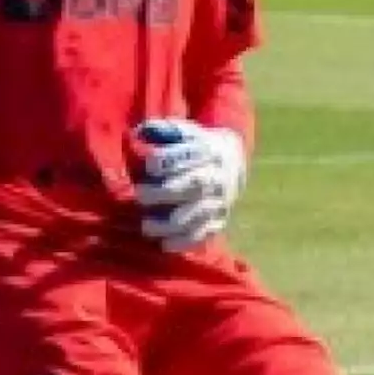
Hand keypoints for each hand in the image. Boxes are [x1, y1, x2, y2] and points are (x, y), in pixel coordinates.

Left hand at [133, 118, 246, 251]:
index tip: (148, 166)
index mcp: (209, 150)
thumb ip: (163, 130)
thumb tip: (139, 132)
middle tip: (140, 195)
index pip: (189, 155)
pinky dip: (185, 242)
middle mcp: (218, 176)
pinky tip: (165, 244)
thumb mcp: (185, 132)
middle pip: (194, 184)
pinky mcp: (220, 220)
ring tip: (146, 226)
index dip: (168, 160)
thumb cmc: (196, 146)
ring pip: (198, 214)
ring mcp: (221, 200)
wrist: (234, 160)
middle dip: (165, 192)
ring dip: (170, 223)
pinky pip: (205, 234)